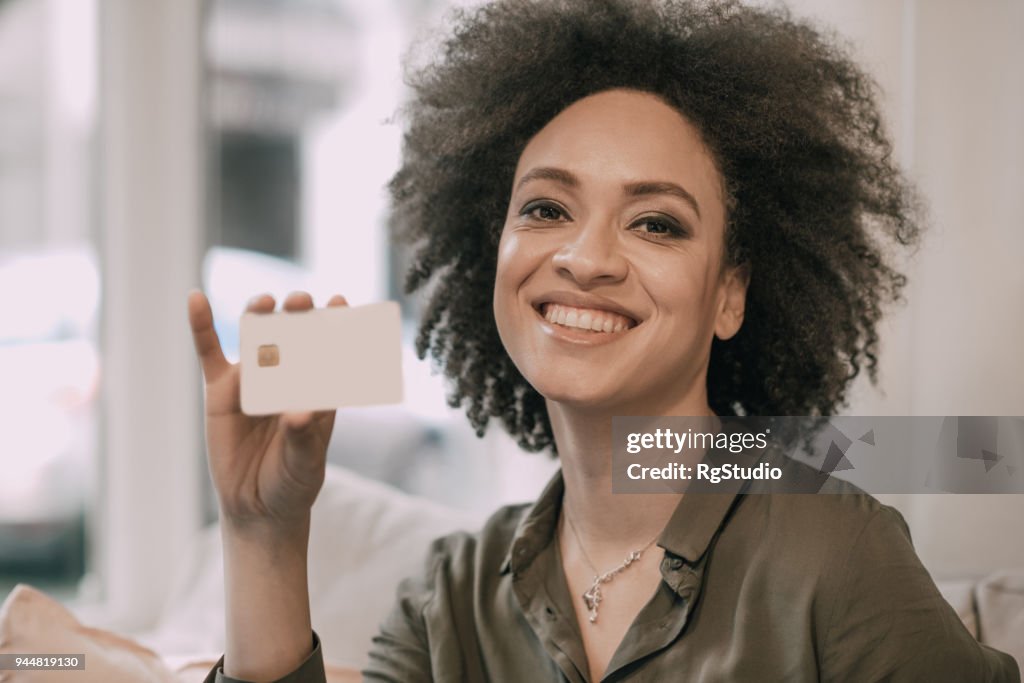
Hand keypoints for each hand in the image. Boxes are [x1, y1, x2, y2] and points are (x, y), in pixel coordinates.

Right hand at [187, 289, 347, 534]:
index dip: (336, 323)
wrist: (258, 506)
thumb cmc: (292, 481)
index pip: (330, 349)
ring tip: (266, 302)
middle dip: (299, 314)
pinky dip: (201, 325)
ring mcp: (254, 378)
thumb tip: (296, 414)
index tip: (340, 302)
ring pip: (255, 337)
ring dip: (260, 314)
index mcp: (318, 387)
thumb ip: (302, 437)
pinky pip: (209, 353)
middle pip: (293, 334)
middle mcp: (288, 375)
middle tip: (302, 302)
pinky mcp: (221, 389)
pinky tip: (195, 299)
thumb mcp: (304, 462)